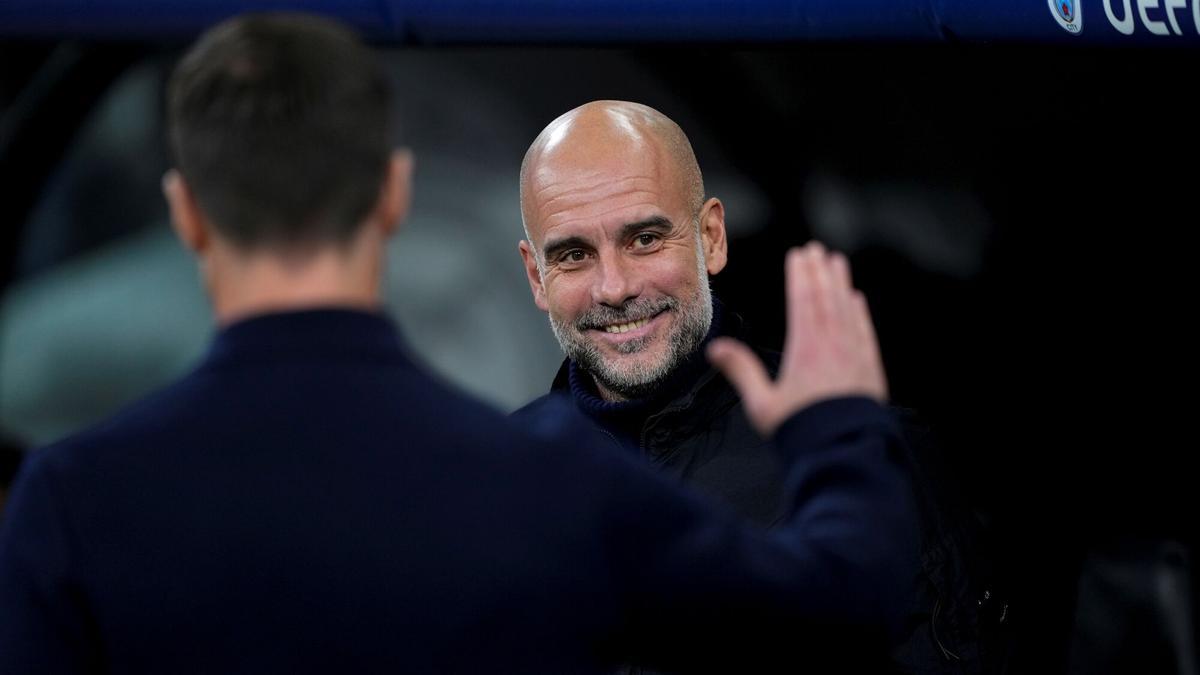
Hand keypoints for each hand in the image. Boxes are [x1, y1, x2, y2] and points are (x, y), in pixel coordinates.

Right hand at [707, 242, 887, 436]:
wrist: (843, 451)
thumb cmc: (800, 430)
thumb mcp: (762, 404)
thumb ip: (741, 371)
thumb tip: (714, 348)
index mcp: (806, 348)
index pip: (803, 300)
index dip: (800, 275)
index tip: (799, 254)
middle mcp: (833, 344)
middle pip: (826, 298)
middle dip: (820, 271)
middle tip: (817, 250)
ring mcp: (855, 354)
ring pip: (847, 309)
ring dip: (841, 284)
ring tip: (838, 263)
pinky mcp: (870, 367)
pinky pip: (864, 330)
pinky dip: (859, 312)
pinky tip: (856, 300)